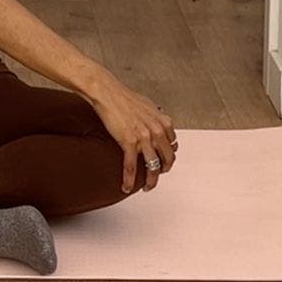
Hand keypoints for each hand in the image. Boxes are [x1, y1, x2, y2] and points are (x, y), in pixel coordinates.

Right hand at [86, 76, 178, 192]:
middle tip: (156, 177)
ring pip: (153, 167)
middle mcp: (157, 131)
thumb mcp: (149, 107)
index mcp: (164, 122)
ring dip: (151, 182)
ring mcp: (144, 137)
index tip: (162, 162)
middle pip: (167, 159)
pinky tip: (127, 187)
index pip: (173, 146)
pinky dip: (129, 180)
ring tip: (147, 188)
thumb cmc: (125, 98)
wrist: (108, 93)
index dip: (168, 157)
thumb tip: (160, 127)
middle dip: (163, 171)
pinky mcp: (129, 142)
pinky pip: (131, 167)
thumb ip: (157, 119)